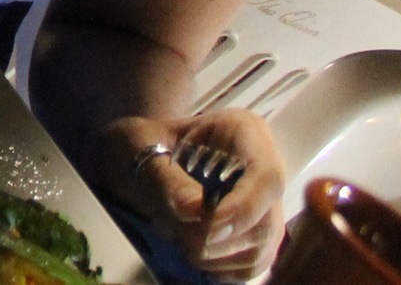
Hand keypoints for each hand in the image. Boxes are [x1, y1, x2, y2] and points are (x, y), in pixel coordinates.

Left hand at [101, 110, 286, 278]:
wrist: (135, 151)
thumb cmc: (139, 139)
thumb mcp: (140, 144)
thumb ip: (167, 177)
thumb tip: (192, 211)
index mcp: (244, 133)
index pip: (266, 177)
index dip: (242, 208)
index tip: (208, 225)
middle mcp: (263, 169)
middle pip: (265, 221)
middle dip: (219, 238)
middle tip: (177, 235)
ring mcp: (265, 207)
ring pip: (260, 249)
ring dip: (215, 256)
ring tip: (177, 237)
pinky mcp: (255, 236)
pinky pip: (250, 265)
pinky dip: (219, 268)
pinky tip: (190, 250)